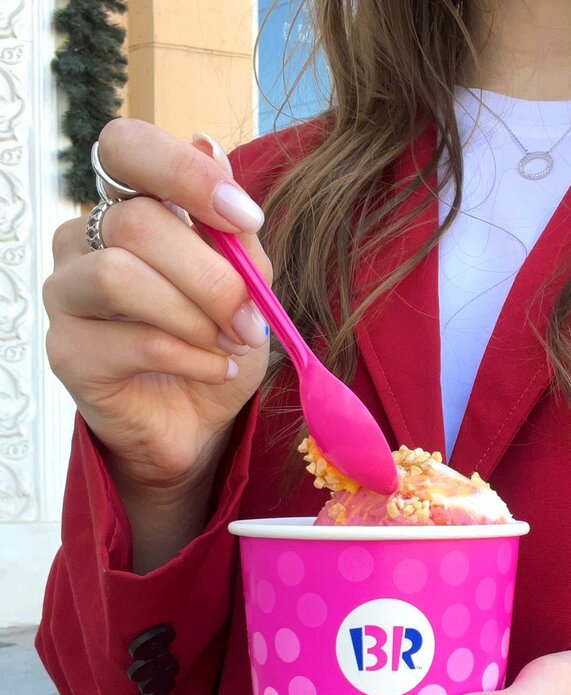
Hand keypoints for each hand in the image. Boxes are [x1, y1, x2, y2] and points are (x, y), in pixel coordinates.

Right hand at [42, 119, 271, 495]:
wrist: (197, 421)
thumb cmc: (216, 343)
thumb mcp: (247, 285)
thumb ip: (232, 231)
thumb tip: (208, 144)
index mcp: (127, 207)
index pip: (124, 147)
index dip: (182, 171)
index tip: (244, 217)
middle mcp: (84, 240)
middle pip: (137, 223)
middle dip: (213, 278)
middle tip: (250, 321)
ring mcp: (66, 295)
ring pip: (120, 276)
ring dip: (195, 317)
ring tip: (230, 344)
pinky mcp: (66, 352)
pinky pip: (134, 341)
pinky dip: (192, 357)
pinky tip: (213, 369)